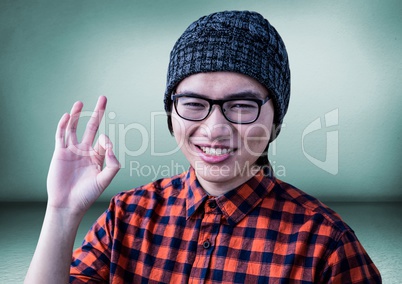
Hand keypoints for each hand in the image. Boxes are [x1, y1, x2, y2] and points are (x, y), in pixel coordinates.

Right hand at [47, 96, 119, 215]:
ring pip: (74, 128)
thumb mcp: (104, 180)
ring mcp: (72, 151)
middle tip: (103, 98)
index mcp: (97, 157)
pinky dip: (63, 126)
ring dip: (77, 115)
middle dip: (98, 113)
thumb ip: (112, 165)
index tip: (105, 146)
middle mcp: (85, 151)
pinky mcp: (59, 153)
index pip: (104, 141)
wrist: (67, 204)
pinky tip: (66, 116)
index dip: (107, 140)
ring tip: (80, 103)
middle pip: (92, 127)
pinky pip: (61, 136)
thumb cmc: (87, 194)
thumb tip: (110, 147)